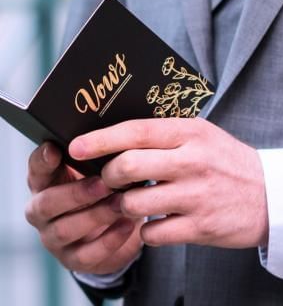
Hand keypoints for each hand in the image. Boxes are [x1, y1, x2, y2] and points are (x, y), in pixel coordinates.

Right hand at [25, 142, 142, 273]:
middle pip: (47, 203)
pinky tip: (130, 224)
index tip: (55, 148)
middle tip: (104, 182)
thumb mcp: (101, 172)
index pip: (37, 170)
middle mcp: (43, 212)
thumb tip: (118, 136)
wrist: (117, 231)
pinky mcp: (74, 260)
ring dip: (95, 215)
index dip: (42, 161)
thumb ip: (100, 158)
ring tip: (121, 203)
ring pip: (66, 229)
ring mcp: (54, 238)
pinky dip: (110, 239)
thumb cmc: (107, 191)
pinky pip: (88, 254)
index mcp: (46, 184)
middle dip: (76, 193)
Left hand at [69, 118, 268, 248]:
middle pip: (127, 167)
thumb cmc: (231, 164)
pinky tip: (160, 223)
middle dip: (109, 176)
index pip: (136, 131)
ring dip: (126, 206)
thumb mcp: (206, 137)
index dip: (100, 139)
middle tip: (112, 180)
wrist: (274, 197)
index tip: (76, 147)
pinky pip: (152, 233)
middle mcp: (193, 162)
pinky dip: (148, 231)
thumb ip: (167, 136)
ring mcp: (197, 196)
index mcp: (193, 134)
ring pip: (133, 204)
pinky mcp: (200, 227)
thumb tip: (118, 139)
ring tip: (137, 203)